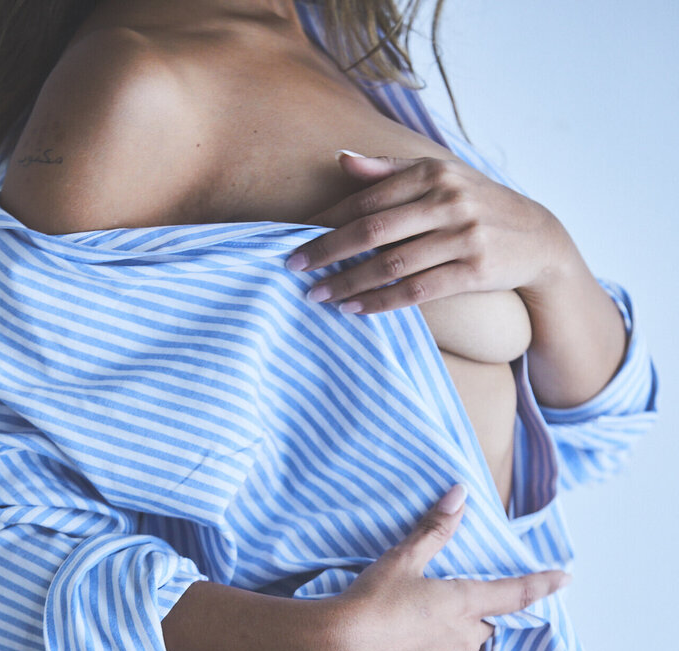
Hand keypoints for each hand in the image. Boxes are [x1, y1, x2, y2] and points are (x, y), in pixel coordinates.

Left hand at [285, 151, 573, 314]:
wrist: (538, 238)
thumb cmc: (477, 206)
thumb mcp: (442, 177)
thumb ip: (390, 170)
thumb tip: (341, 160)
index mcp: (433, 173)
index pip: (368, 198)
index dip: (329, 220)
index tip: (295, 237)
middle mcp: (448, 200)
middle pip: (373, 229)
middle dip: (328, 251)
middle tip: (294, 268)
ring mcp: (463, 236)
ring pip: (392, 264)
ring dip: (349, 282)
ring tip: (319, 296)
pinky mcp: (476, 271)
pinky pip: (418, 291)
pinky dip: (382, 302)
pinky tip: (355, 309)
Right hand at [331, 484, 570, 650]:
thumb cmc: (369, 601)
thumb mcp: (401, 559)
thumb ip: (435, 528)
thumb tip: (459, 494)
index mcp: (465, 604)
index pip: (516, 593)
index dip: (542, 584)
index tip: (564, 577)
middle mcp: (465, 640)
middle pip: (481, 623)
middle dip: (466, 612)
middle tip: (432, 600)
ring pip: (459, 648)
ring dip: (445, 636)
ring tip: (406, 625)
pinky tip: (398, 648)